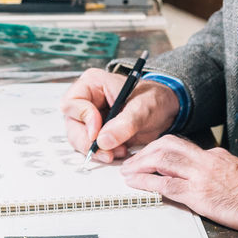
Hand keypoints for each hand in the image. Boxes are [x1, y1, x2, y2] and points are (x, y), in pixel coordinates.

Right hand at [60, 68, 178, 160]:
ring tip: (119, 150)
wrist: (165, 110)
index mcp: (92, 84)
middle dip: (89, 142)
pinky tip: (119, 151)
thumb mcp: (143, 108)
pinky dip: (103, 153)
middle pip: (72, 125)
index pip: (72, 103)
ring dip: (97, 150)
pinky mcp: (96, 133)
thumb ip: (124, 124)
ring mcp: (89, 118)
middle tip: (107, 152)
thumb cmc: (153, 99)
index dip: (83, 119)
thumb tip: (103, 141)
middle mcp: (86, 100)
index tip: (98, 133)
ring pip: (79, 139)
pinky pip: (90, 147)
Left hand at [120, 135, 237, 230]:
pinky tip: (136, 183)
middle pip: (166, 146)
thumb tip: (196, 170)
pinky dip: (147, 182)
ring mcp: (200, 176)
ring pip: (162, 160)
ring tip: (127, 172)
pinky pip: (166, 184)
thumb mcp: (232, 170)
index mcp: (212, 154)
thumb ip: (213, 167)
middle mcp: (204, 160)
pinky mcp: (198, 194)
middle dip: (144, 153)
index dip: (156, 148)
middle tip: (130, 162)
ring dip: (140, 165)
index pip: (178, 144)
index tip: (144, 154)